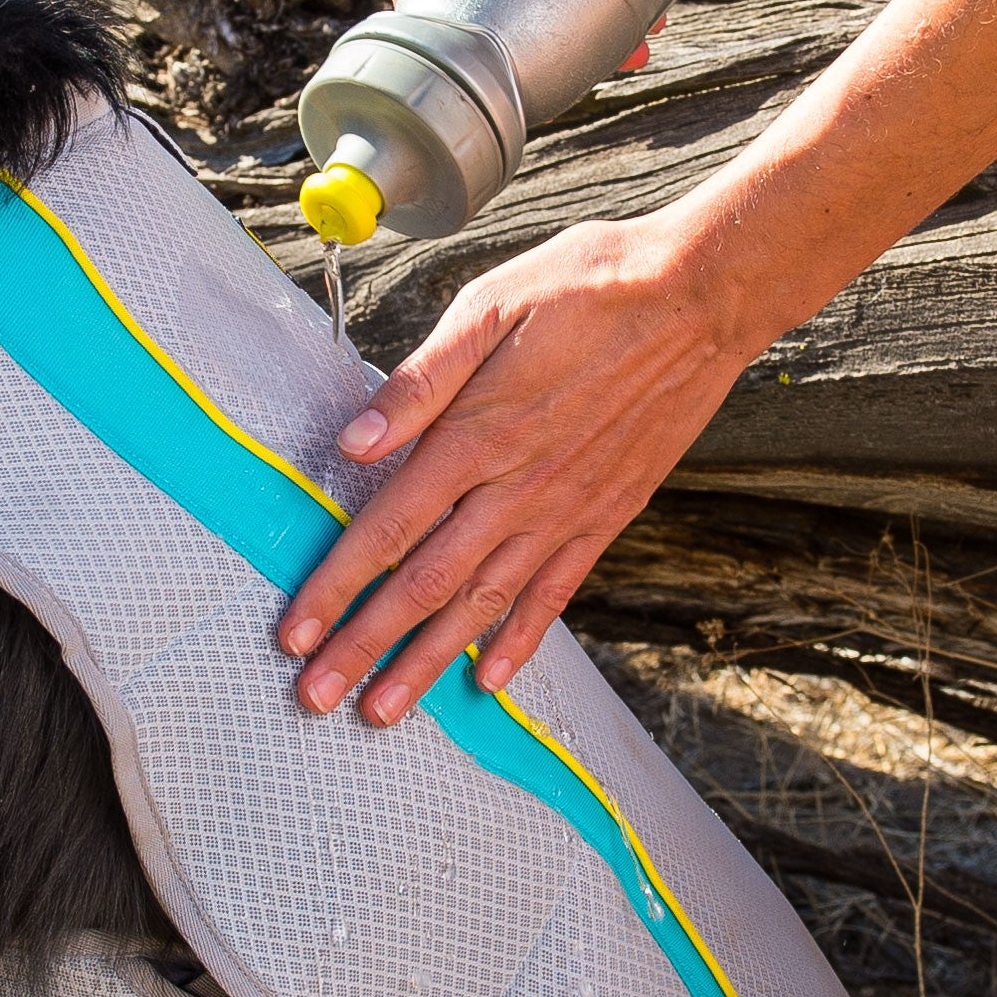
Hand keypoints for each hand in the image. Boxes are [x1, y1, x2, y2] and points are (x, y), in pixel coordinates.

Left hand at [278, 209, 767, 720]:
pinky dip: (518, 640)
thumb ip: (420, 381)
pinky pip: (555, 593)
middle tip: (316, 698)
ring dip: (427, 662)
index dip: (337, 585)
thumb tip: (354, 440)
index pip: (389, 528)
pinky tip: (488, 679)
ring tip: (383, 709)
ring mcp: (566, 509)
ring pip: (483, 603)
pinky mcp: (607, 515)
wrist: (701, 298)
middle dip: (364, 646)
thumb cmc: (589, 286)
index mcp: (478, 433)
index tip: (294, 633)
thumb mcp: (491, 305)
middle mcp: (518, 486)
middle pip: (425, 585)